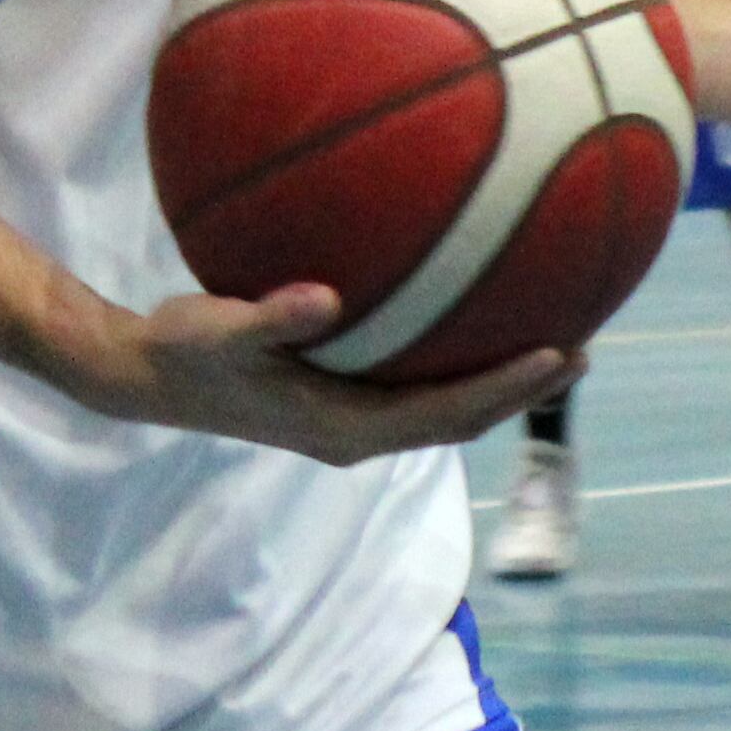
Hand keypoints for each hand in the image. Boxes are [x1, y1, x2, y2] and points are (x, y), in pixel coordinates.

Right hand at [73, 285, 577, 467]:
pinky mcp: (340, 398)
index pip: (445, 412)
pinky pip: (415, 382)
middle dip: (523, 388)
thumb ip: (271, 317)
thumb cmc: (183, 353)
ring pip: (443, 405)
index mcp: (343, 429)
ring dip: (498, 380)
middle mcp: (357, 432)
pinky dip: (456, 358)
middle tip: (584, 349)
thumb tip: (326, 298)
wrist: (146, 377)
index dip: (505, 388)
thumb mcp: (218, 331)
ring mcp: (350, 419)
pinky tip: (472, 311)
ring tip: (555, 337)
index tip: (557, 354)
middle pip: (461, 418)